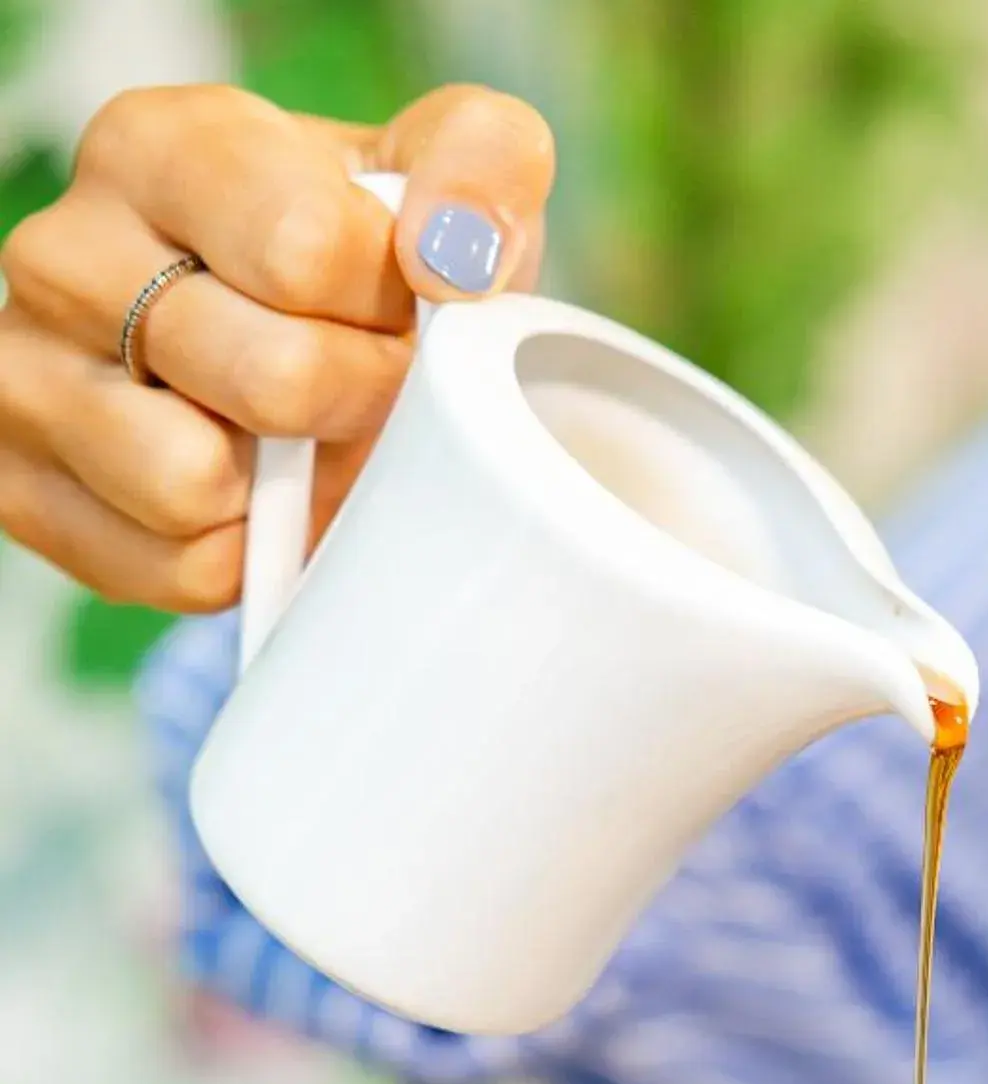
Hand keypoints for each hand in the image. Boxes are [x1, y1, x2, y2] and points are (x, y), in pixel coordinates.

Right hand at [0, 82, 554, 608]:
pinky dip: (240, 557)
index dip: (387, 310)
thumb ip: (480, 162)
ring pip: (194, 483)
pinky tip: (246, 501)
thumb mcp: (449, 172)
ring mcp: (29, 375)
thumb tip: (454, 253)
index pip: (304, 251)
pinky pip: (178, 568)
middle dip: (353, 406)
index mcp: (158, 149)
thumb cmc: (369, 263)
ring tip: (290, 442)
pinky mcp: (27, 491)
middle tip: (359, 392)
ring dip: (284, 490)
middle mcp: (66, 252)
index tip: (392, 309)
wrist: (308, 357)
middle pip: (268, 379)